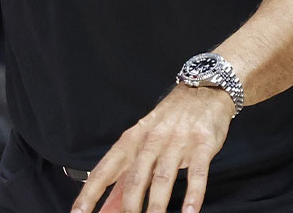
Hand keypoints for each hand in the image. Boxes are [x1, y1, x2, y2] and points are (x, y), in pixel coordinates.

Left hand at [72, 86, 233, 212]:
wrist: (202, 91)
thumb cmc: (167, 122)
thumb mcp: (142, 143)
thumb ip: (125, 178)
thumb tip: (107, 208)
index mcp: (130, 141)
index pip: (105, 170)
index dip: (90, 193)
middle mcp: (150, 142)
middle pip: (134, 178)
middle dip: (128, 206)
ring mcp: (176, 143)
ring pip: (162, 178)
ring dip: (157, 205)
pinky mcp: (201, 145)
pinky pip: (197, 173)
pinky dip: (193, 194)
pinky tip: (189, 212)